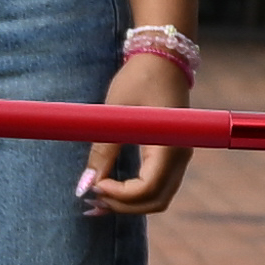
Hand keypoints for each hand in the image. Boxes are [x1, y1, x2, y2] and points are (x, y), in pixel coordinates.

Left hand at [79, 42, 199, 220]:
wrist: (163, 57)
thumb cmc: (139, 78)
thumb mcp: (115, 114)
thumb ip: (102, 151)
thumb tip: (84, 185)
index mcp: (169, 145)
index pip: (147, 189)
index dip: (119, 195)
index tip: (93, 185)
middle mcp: (180, 156)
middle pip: (155, 201)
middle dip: (123, 206)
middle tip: (91, 201)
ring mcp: (179, 157)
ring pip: (158, 198)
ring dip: (129, 204)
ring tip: (96, 201)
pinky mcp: (172, 155)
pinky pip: (157, 186)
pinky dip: (135, 195)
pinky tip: (110, 191)